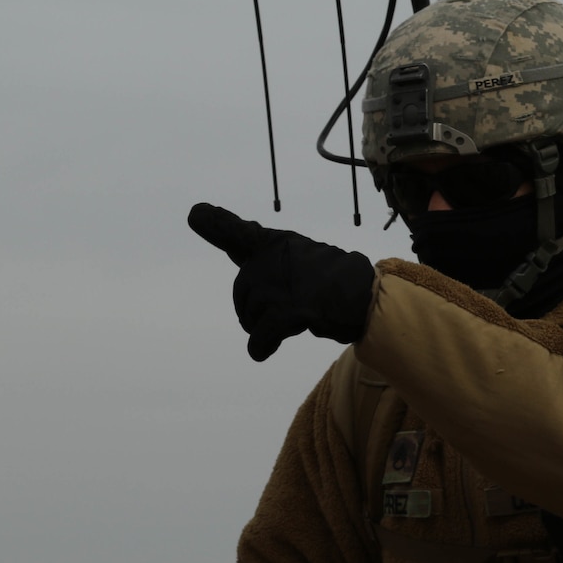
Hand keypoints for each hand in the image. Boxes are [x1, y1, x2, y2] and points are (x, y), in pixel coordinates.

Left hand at [188, 203, 374, 360]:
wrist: (367, 297)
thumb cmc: (334, 278)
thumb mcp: (298, 256)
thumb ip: (264, 257)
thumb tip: (244, 254)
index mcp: (276, 242)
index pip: (238, 234)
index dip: (215, 224)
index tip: (196, 214)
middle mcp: (272, 258)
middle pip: (242, 293)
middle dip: (257, 308)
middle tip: (292, 306)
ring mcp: (277, 284)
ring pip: (250, 319)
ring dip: (269, 326)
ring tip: (301, 315)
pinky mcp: (287, 310)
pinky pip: (259, 339)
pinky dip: (261, 348)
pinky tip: (267, 349)